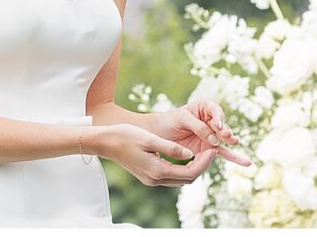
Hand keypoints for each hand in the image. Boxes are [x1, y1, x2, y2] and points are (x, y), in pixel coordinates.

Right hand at [96, 123, 217, 186]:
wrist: (104, 142)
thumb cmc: (125, 136)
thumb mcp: (150, 138)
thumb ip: (171, 148)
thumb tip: (190, 155)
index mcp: (157, 171)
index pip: (190, 172)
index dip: (204, 162)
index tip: (212, 149)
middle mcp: (156, 180)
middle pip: (187, 179)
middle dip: (202, 166)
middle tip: (211, 150)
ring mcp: (151, 180)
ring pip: (180, 179)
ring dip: (193, 168)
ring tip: (202, 152)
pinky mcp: (148, 176)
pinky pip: (171, 176)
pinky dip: (182, 168)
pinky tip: (185, 156)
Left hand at [151, 100, 250, 167]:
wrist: (160, 134)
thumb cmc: (169, 121)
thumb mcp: (181, 119)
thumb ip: (198, 127)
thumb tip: (215, 139)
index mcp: (203, 107)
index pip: (215, 109)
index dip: (218, 116)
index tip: (217, 124)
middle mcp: (210, 120)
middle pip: (222, 124)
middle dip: (224, 129)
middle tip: (224, 134)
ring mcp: (211, 135)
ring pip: (224, 138)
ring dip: (230, 139)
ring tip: (233, 141)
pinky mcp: (209, 148)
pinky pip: (223, 152)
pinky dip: (234, 157)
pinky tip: (246, 163)